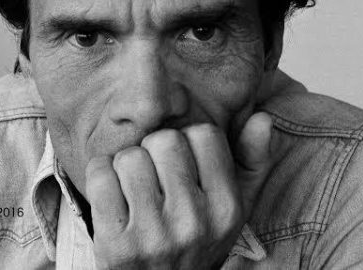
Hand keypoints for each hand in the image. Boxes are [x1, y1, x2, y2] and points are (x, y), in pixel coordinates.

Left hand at [85, 112, 273, 268]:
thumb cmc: (196, 239)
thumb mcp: (234, 206)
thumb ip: (251, 161)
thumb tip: (263, 118)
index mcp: (226, 208)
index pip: (203, 134)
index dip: (188, 143)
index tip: (183, 166)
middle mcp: (193, 222)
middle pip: (163, 139)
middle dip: (154, 151)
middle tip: (156, 179)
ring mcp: (153, 234)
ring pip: (129, 156)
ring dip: (126, 166)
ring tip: (135, 191)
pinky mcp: (115, 243)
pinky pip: (99, 174)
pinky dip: (101, 177)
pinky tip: (113, 197)